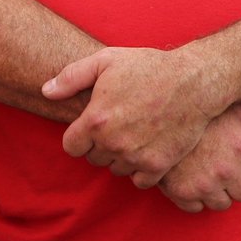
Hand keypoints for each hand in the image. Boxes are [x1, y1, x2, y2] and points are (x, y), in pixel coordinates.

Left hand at [43, 45, 214, 187]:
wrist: (195, 81)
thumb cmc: (150, 67)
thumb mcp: (107, 60)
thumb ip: (71, 77)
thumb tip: (45, 91)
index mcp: (96, 120)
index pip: (71, 146)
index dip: (81, 135)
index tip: (96, 123)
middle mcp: (113, 143)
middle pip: (94, 158)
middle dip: (102, 144)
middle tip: (122, 123)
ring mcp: (136, 157)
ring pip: (116, 169)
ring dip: (122, 156)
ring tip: (137, 132)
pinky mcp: (158, 166)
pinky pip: (139, 180)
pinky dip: (142, 168)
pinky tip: (149, 147)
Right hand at [158, 103, 240, 212]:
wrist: (157, 116)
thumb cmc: (200, 111)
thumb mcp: (233, 108)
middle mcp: (226, 172)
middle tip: (232, 168)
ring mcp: (204, 186)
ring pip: (224, 204)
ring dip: (221, 192)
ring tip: (211, 173)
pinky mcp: (182, 194)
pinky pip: (198, 208)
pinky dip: (197, 198)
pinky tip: (193, 180)